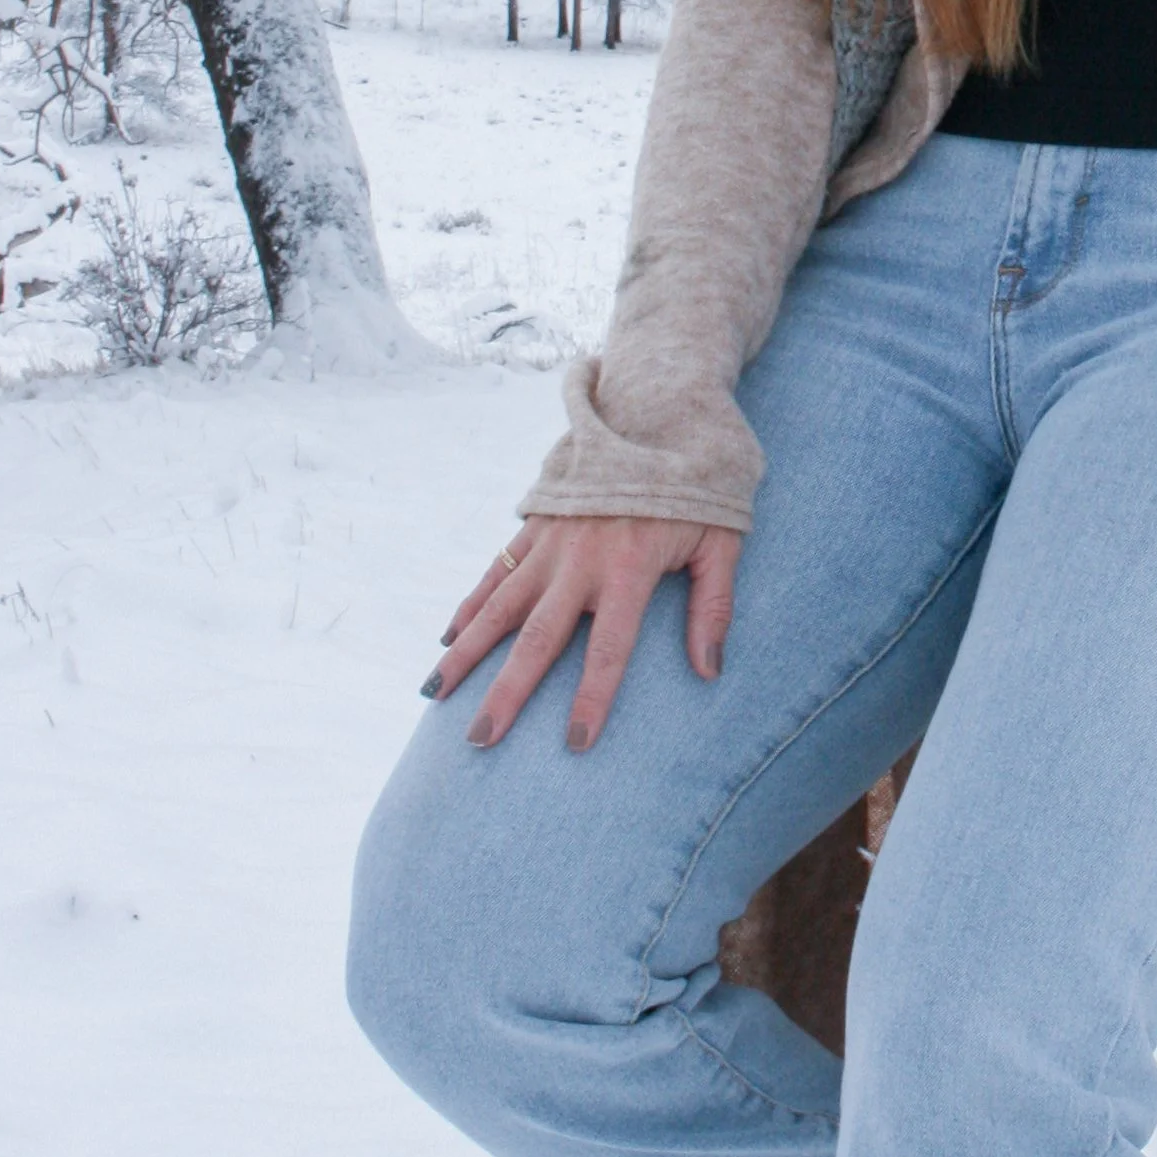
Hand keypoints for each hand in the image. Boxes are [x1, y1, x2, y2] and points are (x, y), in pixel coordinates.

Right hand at [428, 514, 739, 750]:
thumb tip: (710, 671)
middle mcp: (581, 560)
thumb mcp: (722, 540)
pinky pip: (496, 570)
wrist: (659, 412)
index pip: (609, 649)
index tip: (576, 744)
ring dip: (467, 652)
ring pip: (500, 606)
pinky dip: (470, 604)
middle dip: (507, 692)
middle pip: (537, 638)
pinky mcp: (536, 522)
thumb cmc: (699, 488)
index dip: (593, 698)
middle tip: (480, 739)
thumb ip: (714, 606)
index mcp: (629, 569)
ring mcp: (552, 541)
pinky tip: (446, 638)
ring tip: (434, 693)